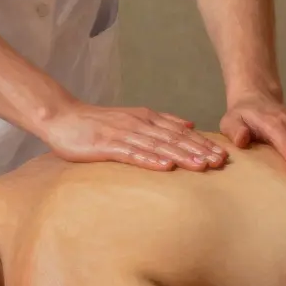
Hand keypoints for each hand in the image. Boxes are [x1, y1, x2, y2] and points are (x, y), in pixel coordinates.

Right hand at [37, 101, 227, 171]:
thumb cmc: (97, 123)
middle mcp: (139, 124)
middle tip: (220, 163)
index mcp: (146, 118)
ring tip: (201, 167)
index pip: (180, 131)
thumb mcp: (133, 118)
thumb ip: (160, 121)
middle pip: (174, 138)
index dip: (202, 143)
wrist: (63, 117)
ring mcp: (123, 134)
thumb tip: (189, 124)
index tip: (222, 156)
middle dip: (198, 151)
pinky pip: (132, 154)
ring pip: (158, 146)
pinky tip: (165, 167)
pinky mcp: (107, 146)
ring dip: (181, 156)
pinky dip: (150, 160)